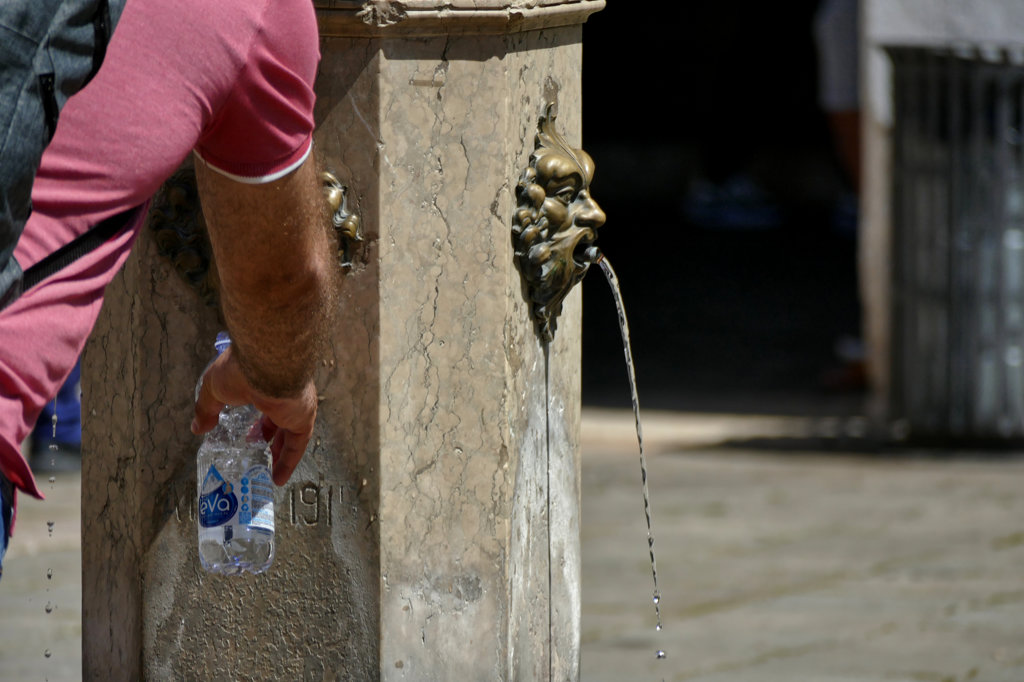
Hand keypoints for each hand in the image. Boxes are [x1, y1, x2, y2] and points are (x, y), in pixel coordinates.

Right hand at [191, 346, 316, 484]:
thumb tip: (197, 428)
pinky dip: (288, 462)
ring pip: (290, 434)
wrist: (266, 365)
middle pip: (279, 417)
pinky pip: (297, 445)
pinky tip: (277, 479)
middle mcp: (285, 392)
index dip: (255, 417)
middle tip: (255, 448)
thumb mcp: (214, 389)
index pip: (263, 399)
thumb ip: (206, 409)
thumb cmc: (240, 370)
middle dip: (268, 434)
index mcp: (265, 380)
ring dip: (279, 453)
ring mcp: (296, 406)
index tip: (246, 431)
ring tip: (267, 472)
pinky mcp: (304, 419)